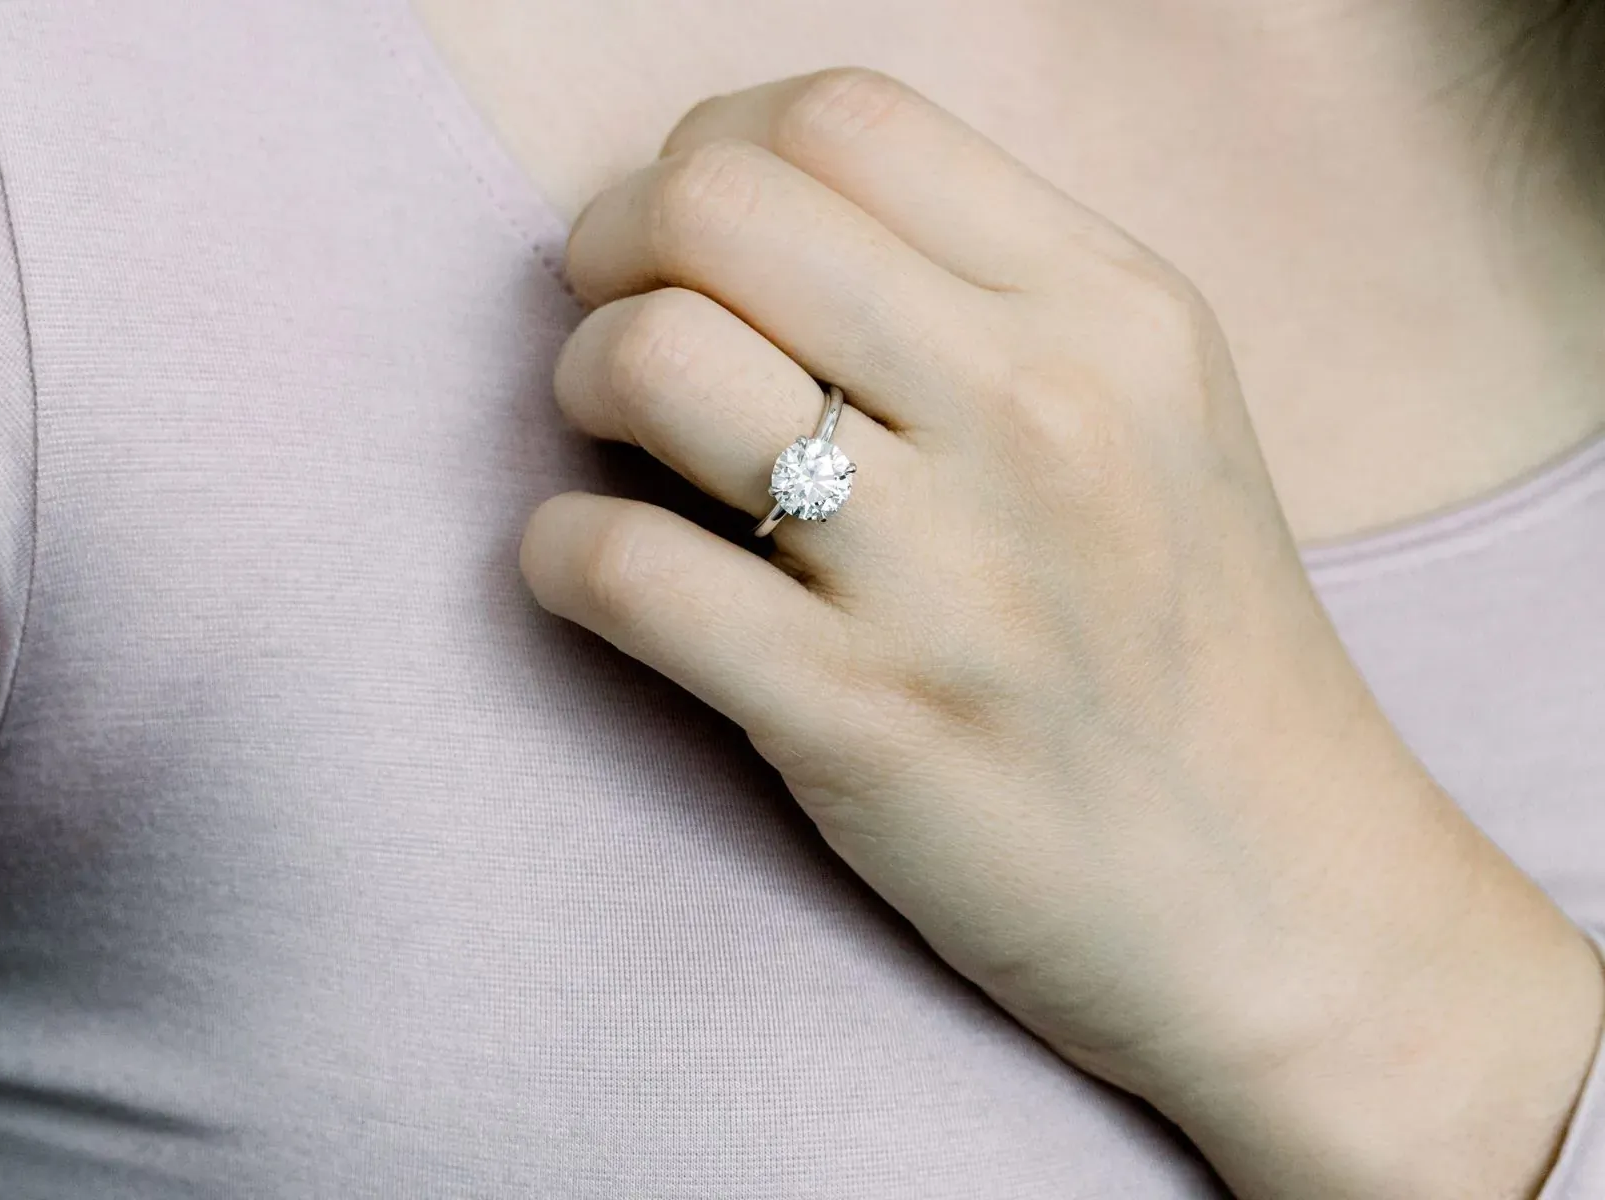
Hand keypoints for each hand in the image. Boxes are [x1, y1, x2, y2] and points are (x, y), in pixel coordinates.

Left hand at [518, 68, 1604, 1197]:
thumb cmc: (1190, 651)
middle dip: (614, 248)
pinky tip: (600, 576)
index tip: (687, 238)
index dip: (709, 150)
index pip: (839, 117)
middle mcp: (1039, 413)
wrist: (1282, 903)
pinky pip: (617, 566)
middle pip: (716, 205)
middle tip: (621, 322)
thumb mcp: (1157, 418)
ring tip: (626, 450)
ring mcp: (951, 573)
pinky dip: (560, 555)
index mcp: (1112, 312)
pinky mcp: (862, 721)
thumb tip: (746, 221)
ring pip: (652, 361)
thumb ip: (988, 296)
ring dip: (581, 385)